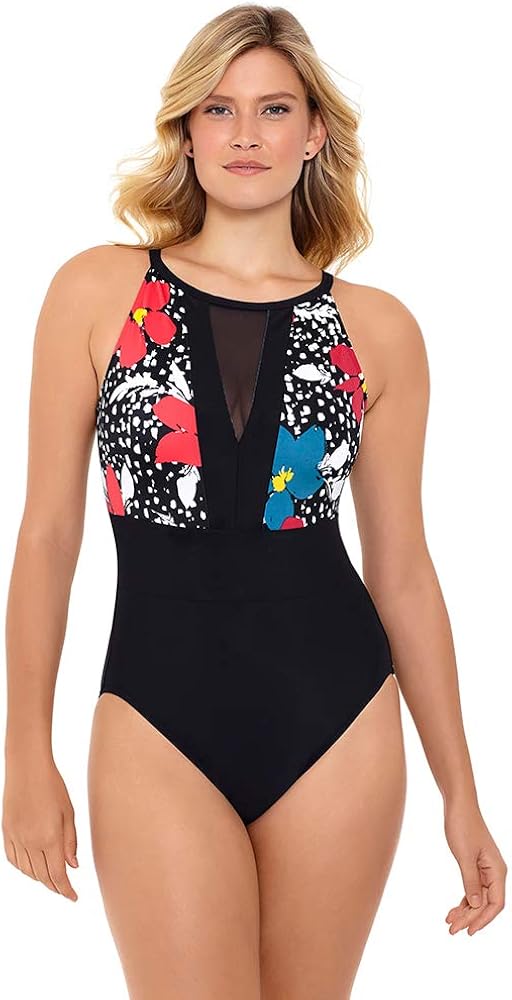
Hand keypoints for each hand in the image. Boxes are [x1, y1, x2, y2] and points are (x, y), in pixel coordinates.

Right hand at [2, 756, 78, 900]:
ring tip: (52, 878)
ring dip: (40, 879)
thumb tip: (73, 866)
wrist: (27, 768)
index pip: (58, 874)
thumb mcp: (68, 812)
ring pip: (27, 871)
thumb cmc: (52, 786)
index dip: (66, 890)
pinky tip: (32, 867)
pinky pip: (13, 859)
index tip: (73, 897)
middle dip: (55, 886)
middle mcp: (30, 842)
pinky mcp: (6, 832)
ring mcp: (15, 838)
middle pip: (42, 876)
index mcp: (49, 837)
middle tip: (65, 890)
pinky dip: (23, 868)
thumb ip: (71, 841)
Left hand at [443, 797, 506, 934]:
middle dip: (470, 918)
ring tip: (449, 923)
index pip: (496, 904)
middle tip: (451, 929)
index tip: (469, 931)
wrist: (458, 805)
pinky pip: (472, 889)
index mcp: (497, 870)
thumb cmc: (462, 826)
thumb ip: (470, 881)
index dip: (484, 920)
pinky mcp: (475, 866)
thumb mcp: (464, 856)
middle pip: (485, 904)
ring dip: (465, 911)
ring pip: (478, 898)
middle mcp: (494, 872)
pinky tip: (453, 910)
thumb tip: (475, 905)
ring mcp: (485, 869)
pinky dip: (463, 900)